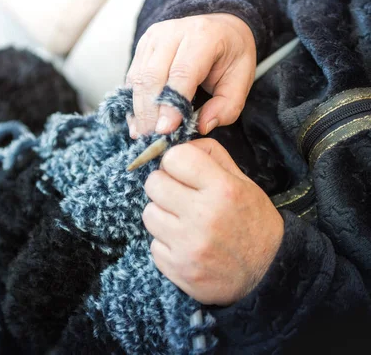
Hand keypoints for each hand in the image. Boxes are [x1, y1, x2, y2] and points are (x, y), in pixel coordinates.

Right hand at [126, 13, 255, 137]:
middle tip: (153, 139)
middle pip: (152, 77)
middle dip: (150, 113)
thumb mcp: (243, 78)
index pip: (181, 73)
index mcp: (202, 37)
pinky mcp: (141, 48)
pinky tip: (138, 124)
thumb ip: (228, 105)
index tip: (165, 131)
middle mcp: (172, 32)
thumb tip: (202, 126)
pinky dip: (133, 104)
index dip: (171, 104)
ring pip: (138, 79)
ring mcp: (153, 39)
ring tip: (144, 135)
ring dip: (139, 111)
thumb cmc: (230, 55)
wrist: (218, 26)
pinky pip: (131, 79)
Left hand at [142, 138, 283, 305]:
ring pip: (148, 213)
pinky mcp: (178, 268)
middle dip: (164, 187)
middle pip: (154, 183)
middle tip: (180, 197)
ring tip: (183, 222)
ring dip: (162, 215)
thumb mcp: (243, 183)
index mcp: (223, 189)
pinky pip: (153, 245)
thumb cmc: (252, 222)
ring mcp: (188, 245)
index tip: (182, 172)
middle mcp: (204, 216)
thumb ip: (211, 157)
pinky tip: (185, 245)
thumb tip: (178, 143)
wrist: (268, 274)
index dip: (175, 162)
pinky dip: (166, 244)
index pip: (174, 157)